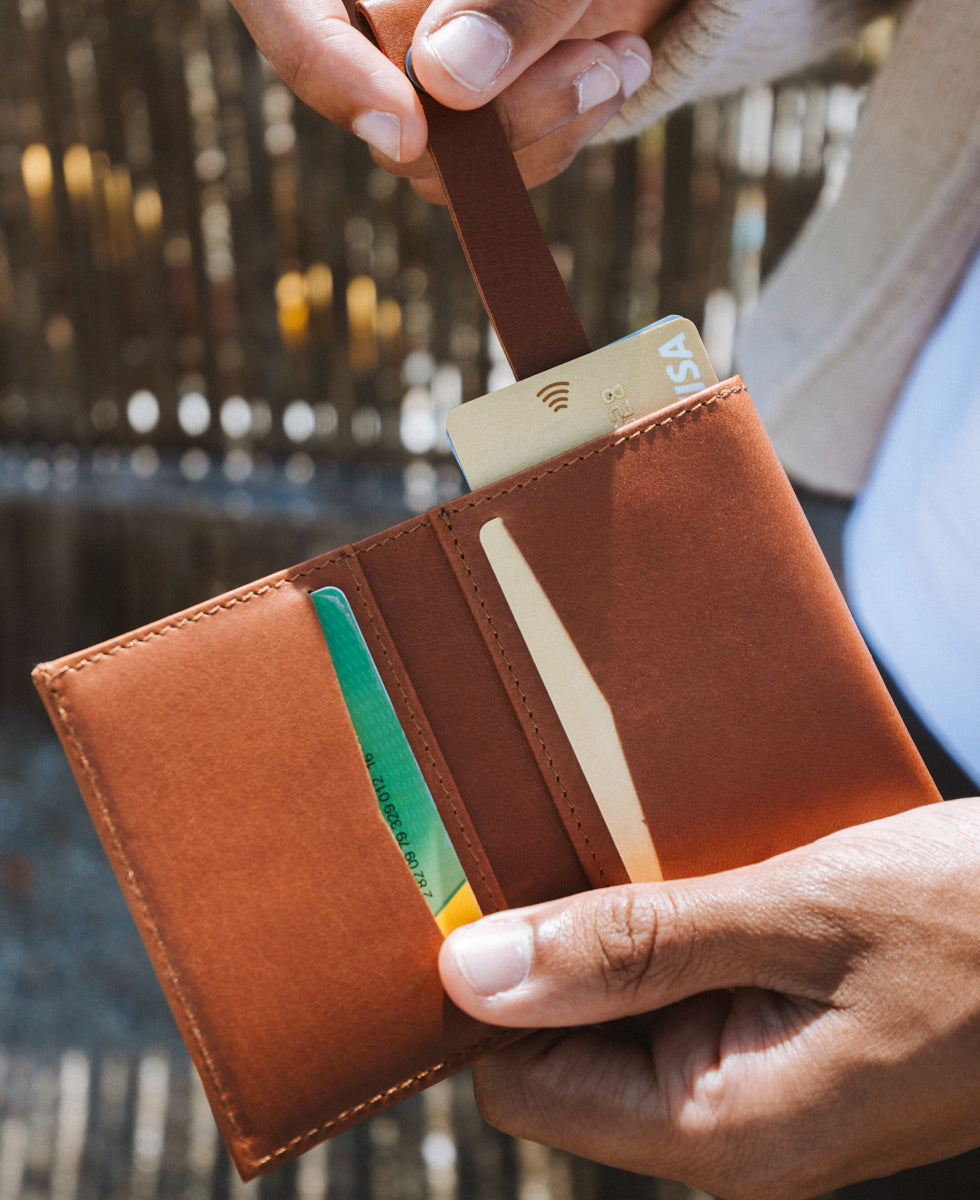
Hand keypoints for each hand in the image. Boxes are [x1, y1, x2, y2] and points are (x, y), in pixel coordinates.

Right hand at [229, 0, 677, 197]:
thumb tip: (445, 80)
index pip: (290, 20)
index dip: (333, 76)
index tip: (408, 131)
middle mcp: (365, 17)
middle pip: (379, 99)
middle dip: (497, 110)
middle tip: (594, 65)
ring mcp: (409, 70)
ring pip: (435, 159)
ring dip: (545, 127)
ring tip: (617, 60)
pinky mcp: (462, 116)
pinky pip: (482, 172)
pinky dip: (557, 138)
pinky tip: (609, 75)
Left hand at [439, 799, 979, 1198]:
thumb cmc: (974, 918)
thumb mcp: (798, 913)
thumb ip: (634, 947)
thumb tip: (473, 975)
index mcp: (726, 1130)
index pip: (522, 1083)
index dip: (490, 992)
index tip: (483, 887)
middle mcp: (734, 1134)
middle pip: (566, 1049)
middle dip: (554, 949)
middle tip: (560, 836)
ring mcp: (763, 1093)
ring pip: (623, 1014)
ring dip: (615, 928)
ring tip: (628, 839)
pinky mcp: (787, 1047)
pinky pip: (682, 995)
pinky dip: (669, 928)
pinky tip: (688, 863)